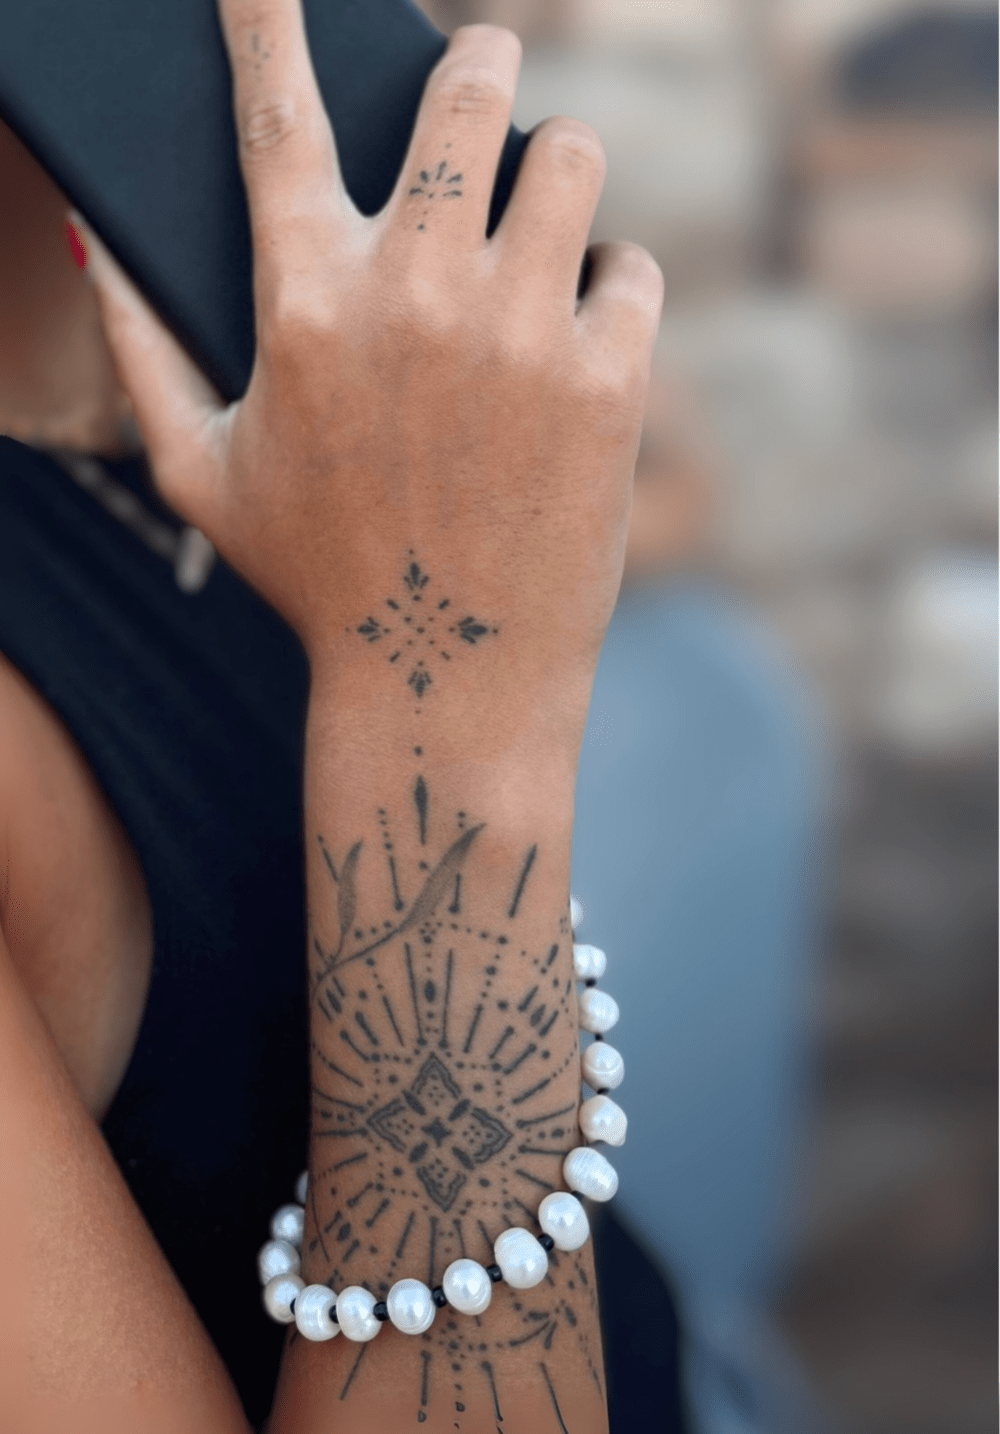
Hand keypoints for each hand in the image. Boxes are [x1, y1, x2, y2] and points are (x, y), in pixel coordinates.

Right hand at [82, 2, 661, 744]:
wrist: (446, 675)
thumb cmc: (316, 577)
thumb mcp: (197, 471)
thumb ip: (137, 346)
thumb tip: (96, 237)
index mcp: (302, 300)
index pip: (277, 106)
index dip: (268, 9)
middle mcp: (414, 291)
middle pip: (466, 86)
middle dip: (479, 64)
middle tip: (483, 82)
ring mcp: (520, 329)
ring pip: (571, 153)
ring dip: (557, 170)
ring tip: (542, 222)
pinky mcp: (610, 376)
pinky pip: (632, 264)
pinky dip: (614, 286)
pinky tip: (584, 340)